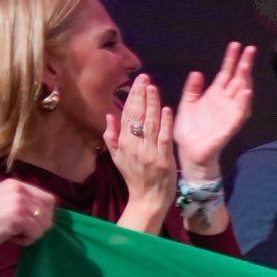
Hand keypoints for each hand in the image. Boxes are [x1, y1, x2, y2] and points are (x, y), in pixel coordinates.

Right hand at [0, 178, 57, 251]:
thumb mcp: (3, 202)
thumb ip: (23, 203)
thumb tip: (46, 215)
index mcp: (16, 184)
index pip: (48, 198)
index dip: (44, 214)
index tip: (30, 222)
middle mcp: (19, 189)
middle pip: (49, 211)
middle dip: (40, 225)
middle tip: (22, 230)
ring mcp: (19, 202)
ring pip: (44, 223)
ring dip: (32, 233)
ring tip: (14, 234)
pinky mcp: (17, 217)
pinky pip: (36, 232)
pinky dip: (27, 240)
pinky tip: (11, 237)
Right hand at [104, 75, 175, 231]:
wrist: (147, 199)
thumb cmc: (133, 177)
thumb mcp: (117, 157)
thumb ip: (111, 136)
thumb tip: (109, 115)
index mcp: (124, 143)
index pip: (127, 115)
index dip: (132, 97)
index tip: (137, 81)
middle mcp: (135, 146)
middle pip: (137, 116)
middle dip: (141, 95)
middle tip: (144, 77)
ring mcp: (150, 153)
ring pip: (151, 124)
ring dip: (152, 104)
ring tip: (153, 87)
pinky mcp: (164, 160)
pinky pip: (165, 138)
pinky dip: (166, 124)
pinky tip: (167, 109)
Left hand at [173, 42, 254, 180]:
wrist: (189, 153)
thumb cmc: (189, 131)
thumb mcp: (187, 105)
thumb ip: (192, 89)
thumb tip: (197, 73)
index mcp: (214, 95)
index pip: (226, 73)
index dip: (231, 59)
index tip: (236, 45)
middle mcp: (225, 101)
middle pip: (238, 79)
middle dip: (244, 64)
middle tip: (250, 49)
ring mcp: (230, 113)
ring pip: (241, 93)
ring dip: (245, 80)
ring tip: (246, 66)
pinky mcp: (230, 126)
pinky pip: (240, 113)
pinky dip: (244, 103)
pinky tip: (246, 92)